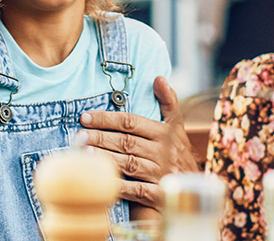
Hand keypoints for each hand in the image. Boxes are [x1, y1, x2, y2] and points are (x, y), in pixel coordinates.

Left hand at [78, 76, 200, 208]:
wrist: (194, 188)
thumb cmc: (178, 154)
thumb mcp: (178, 127)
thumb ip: (169, 103)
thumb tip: (159, 78)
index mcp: (165, 133)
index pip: (131, 122)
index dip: (107, 118)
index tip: (86, 116)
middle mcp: (163, 152)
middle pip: (126, 142)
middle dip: (101, 137)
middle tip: (79, 134)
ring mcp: (160, 174)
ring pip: (128, 164)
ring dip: (105, 158)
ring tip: (84, 154)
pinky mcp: (158, 194)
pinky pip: (136, 190)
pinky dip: (119, 186)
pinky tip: (102, 181)